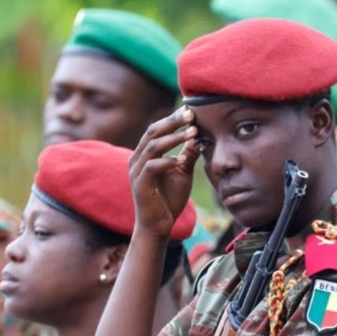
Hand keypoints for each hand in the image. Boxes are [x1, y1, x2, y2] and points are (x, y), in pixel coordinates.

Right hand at [129, 108, 200, 238]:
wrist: (158, 225)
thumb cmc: (168, 198)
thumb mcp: (182, 173)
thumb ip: (188, 155)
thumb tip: (199, 137)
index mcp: (145, 153)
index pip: (157, 129)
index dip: (172, 119)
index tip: (190, 110)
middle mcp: (137, 159)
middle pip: (152, 132)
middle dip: (172, 122)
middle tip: (190, 115)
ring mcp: (137, 172)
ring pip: (152, 147)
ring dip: (173, 138)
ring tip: (191, 133)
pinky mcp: (140, 185)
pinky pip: (151, 168)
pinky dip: (166, 161)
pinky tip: (180, 160)